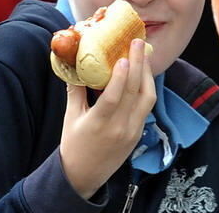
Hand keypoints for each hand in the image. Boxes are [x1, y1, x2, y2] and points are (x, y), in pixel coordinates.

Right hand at [59, 39, 155, 198]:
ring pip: (147, 98)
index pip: (113, 98)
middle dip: (139, 64)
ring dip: (147, 74)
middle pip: (134, 92)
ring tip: (144, 54)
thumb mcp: (70, 117)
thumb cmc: (74, 145)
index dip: (120, 77)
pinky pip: (146, 106)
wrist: (84, 176)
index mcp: (98, 124)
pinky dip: (146, 88)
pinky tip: (143, 74)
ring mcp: (132, 131)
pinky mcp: (138, 133)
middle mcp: (119, 128)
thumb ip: (75, 91)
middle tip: (139, 43)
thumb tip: (74, 64)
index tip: (123, 57)